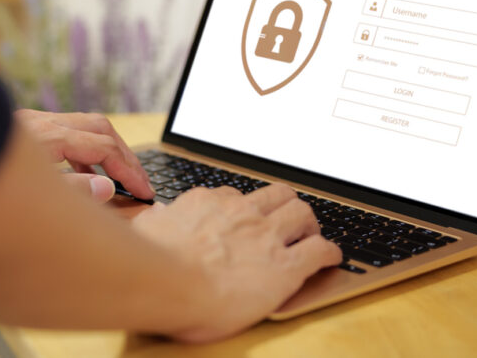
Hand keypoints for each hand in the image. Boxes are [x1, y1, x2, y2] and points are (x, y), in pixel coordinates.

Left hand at [13, 109, 154, 201]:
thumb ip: (72, 191)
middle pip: (100, 127)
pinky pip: (65, 131)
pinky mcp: (23, 129)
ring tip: (122, 177)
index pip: (103, 148)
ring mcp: (31, 123)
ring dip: (107, 149)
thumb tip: (108, 187)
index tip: (145, 192)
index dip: (129, 171)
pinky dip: (84, 150)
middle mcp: (40, 122)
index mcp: (46, 137)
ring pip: (84, 126)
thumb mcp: (27, 200)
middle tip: (142, 181)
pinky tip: (88, 172)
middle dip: (125, 154)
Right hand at [131, 184, 341, 341]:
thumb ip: (155, 223)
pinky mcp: (285, 266)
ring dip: (309, 222)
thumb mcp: (144, 231)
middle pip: (276, 194)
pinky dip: (330, 253)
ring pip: (302, 212)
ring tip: (310, 234)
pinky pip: (320, 250)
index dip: (242, 207)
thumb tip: (153, 217)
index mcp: (207, 203)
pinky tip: (331, 258)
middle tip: (286, 219)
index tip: (243, 217)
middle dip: (285, 204)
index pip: (232, 196)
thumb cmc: (149, 263)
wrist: (167, 283)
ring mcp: (266, 236)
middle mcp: (240, 213)